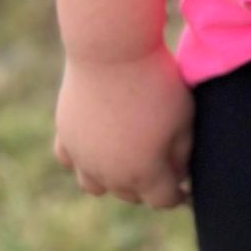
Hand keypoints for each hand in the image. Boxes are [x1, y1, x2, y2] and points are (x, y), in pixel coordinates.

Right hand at [53, 46, 195, 210]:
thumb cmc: (155, 82)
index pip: (163, 200)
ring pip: (95, 186)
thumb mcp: (184, 118)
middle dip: (148, 186)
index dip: (178, 195)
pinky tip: (96, 145)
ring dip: (113, 179)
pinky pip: (71, 160)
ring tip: (127, 159)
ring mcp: (82, 156)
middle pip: (130, 194)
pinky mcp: (65, 134)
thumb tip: (180, 172)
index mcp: (143, 173)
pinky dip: (83, 159)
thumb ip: (183, 152)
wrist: (111, 50)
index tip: (185, 188)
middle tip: (161, 166)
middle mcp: (109, 174)